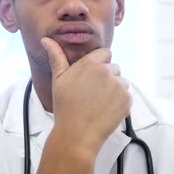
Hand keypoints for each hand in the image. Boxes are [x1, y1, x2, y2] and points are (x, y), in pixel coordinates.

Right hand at [41, 37, 131, 154]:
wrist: (76, 134)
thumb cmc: (65, 107)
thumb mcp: (58, 79)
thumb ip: (56, 56)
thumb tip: (46, 39)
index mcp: (90, 64)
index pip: (105, 53)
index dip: (99, 64)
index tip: (92, 77)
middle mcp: (107, 71)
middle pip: (114, 68)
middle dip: (106, 78)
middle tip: (92, 94)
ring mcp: (119, 86)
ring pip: (121, 81)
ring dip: (114, 89)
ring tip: (99, 103)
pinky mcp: (127, 99)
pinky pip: (126, 95)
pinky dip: (119, 102)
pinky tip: (106, 110)